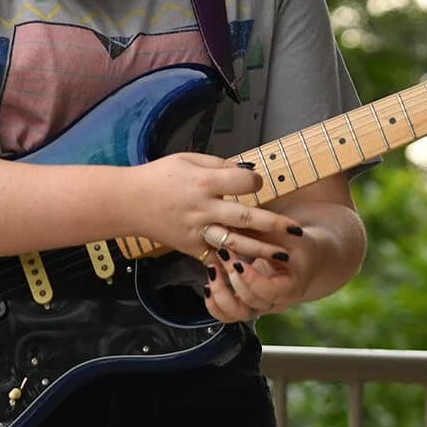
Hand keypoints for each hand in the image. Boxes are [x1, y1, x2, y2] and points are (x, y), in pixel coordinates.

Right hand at [126, 152, 301, 266]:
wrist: (129, 202)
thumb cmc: (160, 175)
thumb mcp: (188, 159)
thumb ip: (219, 165)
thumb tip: (247, 172)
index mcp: (204, 182)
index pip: (243, 183)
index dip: (255, 182)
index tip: (257, 184)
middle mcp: (204, 208)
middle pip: (246, 217)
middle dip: (275, 224)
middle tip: (297, 230)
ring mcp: (197, 230)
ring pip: (236, 243)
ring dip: (263, 251)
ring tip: (285, 255)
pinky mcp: (191, 247)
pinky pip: (217, 257)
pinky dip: (235, 264)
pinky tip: (253, 268)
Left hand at [201, 226, 312, 322]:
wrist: (307, 264)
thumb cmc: (297, 246)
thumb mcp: (288, 236)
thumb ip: (267, 232)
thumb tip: (237, 221)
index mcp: (290, 287)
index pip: (269, 292)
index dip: (251, 279)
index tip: (238, 262)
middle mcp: (275, 302)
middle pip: (249, 302)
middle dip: (232, 278)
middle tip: (223, 252)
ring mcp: (260, 307)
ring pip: (236, 314)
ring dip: (219, 294)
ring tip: (212, 270)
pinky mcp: (248, 305)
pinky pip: (228, 315)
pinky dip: (214, 304)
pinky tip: (208, 285)